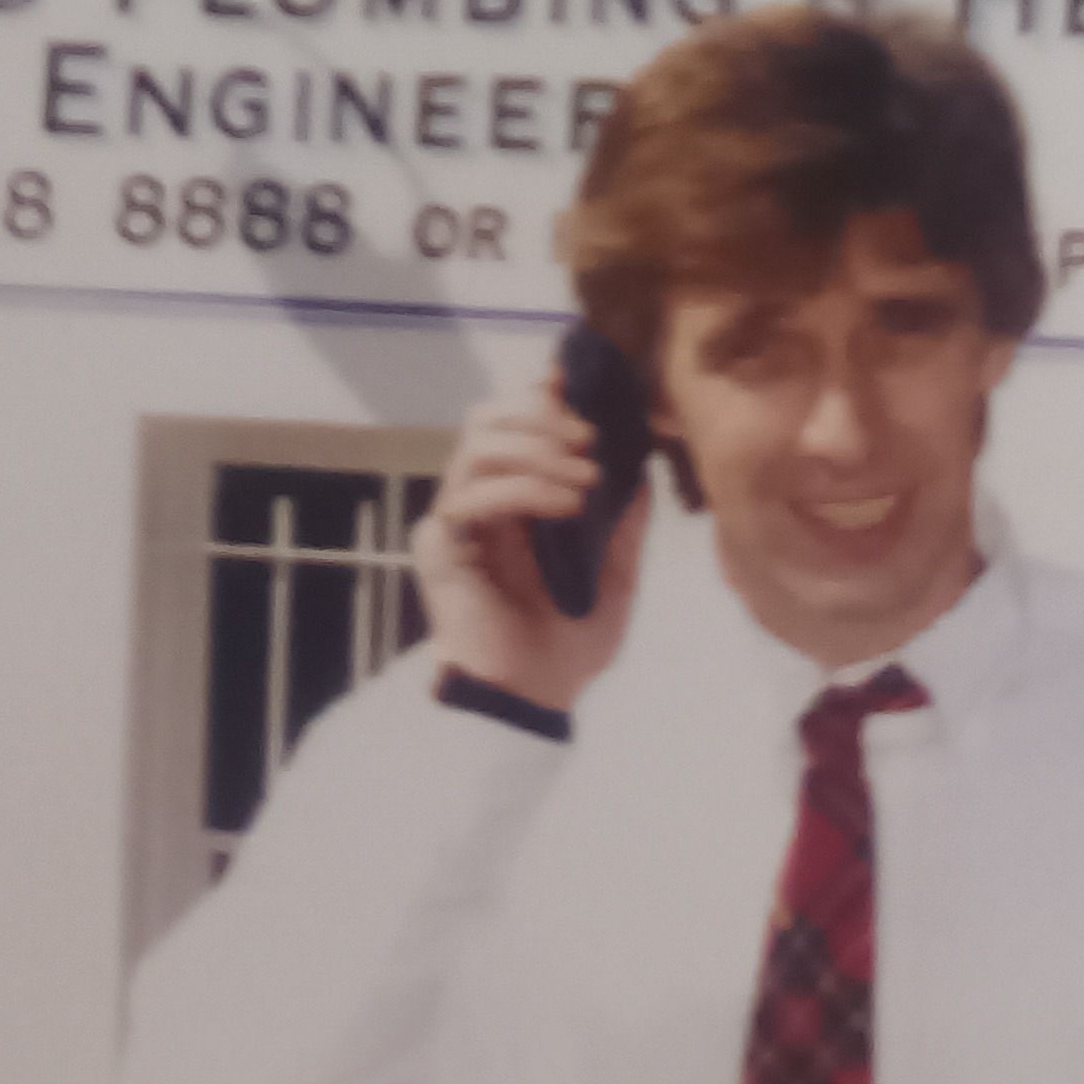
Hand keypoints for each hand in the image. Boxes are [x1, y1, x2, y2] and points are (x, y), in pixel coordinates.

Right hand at [411, 376, 648, 714]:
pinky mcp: (440, 549)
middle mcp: (479, 500)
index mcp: (514, 499)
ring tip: (584, 478)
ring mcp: (455, 522)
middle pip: (485, 418)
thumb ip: (625, 522)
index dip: (538, 393)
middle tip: (587, 438)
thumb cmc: (567, 645)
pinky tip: (564, 506)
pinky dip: (521, 489)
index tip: (576, 381)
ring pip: (476, 446)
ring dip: (536, 449)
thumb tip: (642, 467)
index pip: (511, 421)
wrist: (534, 702)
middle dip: (538, 415)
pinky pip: (469, 497)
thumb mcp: (616, 575)